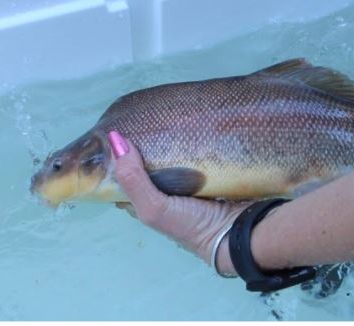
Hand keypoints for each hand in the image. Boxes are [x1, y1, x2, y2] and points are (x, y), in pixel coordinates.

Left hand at [108, 131, 249, 267]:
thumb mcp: (154, 207)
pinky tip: (189, 134)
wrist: (237, 233)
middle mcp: (165, 198)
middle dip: (146, 150)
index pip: (126, 181)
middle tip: (145, 123)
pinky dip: (191, 150)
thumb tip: (116, 141)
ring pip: (173, 164)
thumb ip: (133, 179)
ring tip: (165, 122)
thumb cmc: (191, 225)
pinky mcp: (209, 181)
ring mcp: (188, 189)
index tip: (120, 134)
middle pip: (150, 170)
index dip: (120, 161)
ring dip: (170, 148)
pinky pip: (195, 161)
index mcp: (148, 207)